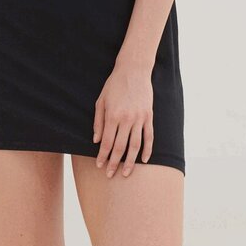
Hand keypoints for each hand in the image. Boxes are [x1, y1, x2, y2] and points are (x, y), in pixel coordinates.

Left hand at [92, 61, 153, 177]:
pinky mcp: (149, 117)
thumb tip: (96, 141)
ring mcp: (139, 118)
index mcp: (113, 115)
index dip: (103, 156)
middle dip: (114, 163)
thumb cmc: (114, 85)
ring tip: (126, 173)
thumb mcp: (101, 100)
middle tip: (110, 175)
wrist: (133, 71)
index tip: (100, 165)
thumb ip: (98, 121)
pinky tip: (144, 161)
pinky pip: (149, 137)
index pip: (107, 142)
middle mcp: (126, 119)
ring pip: (135, 146)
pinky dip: (148, 150)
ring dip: (130, 162)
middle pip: (120, 147)